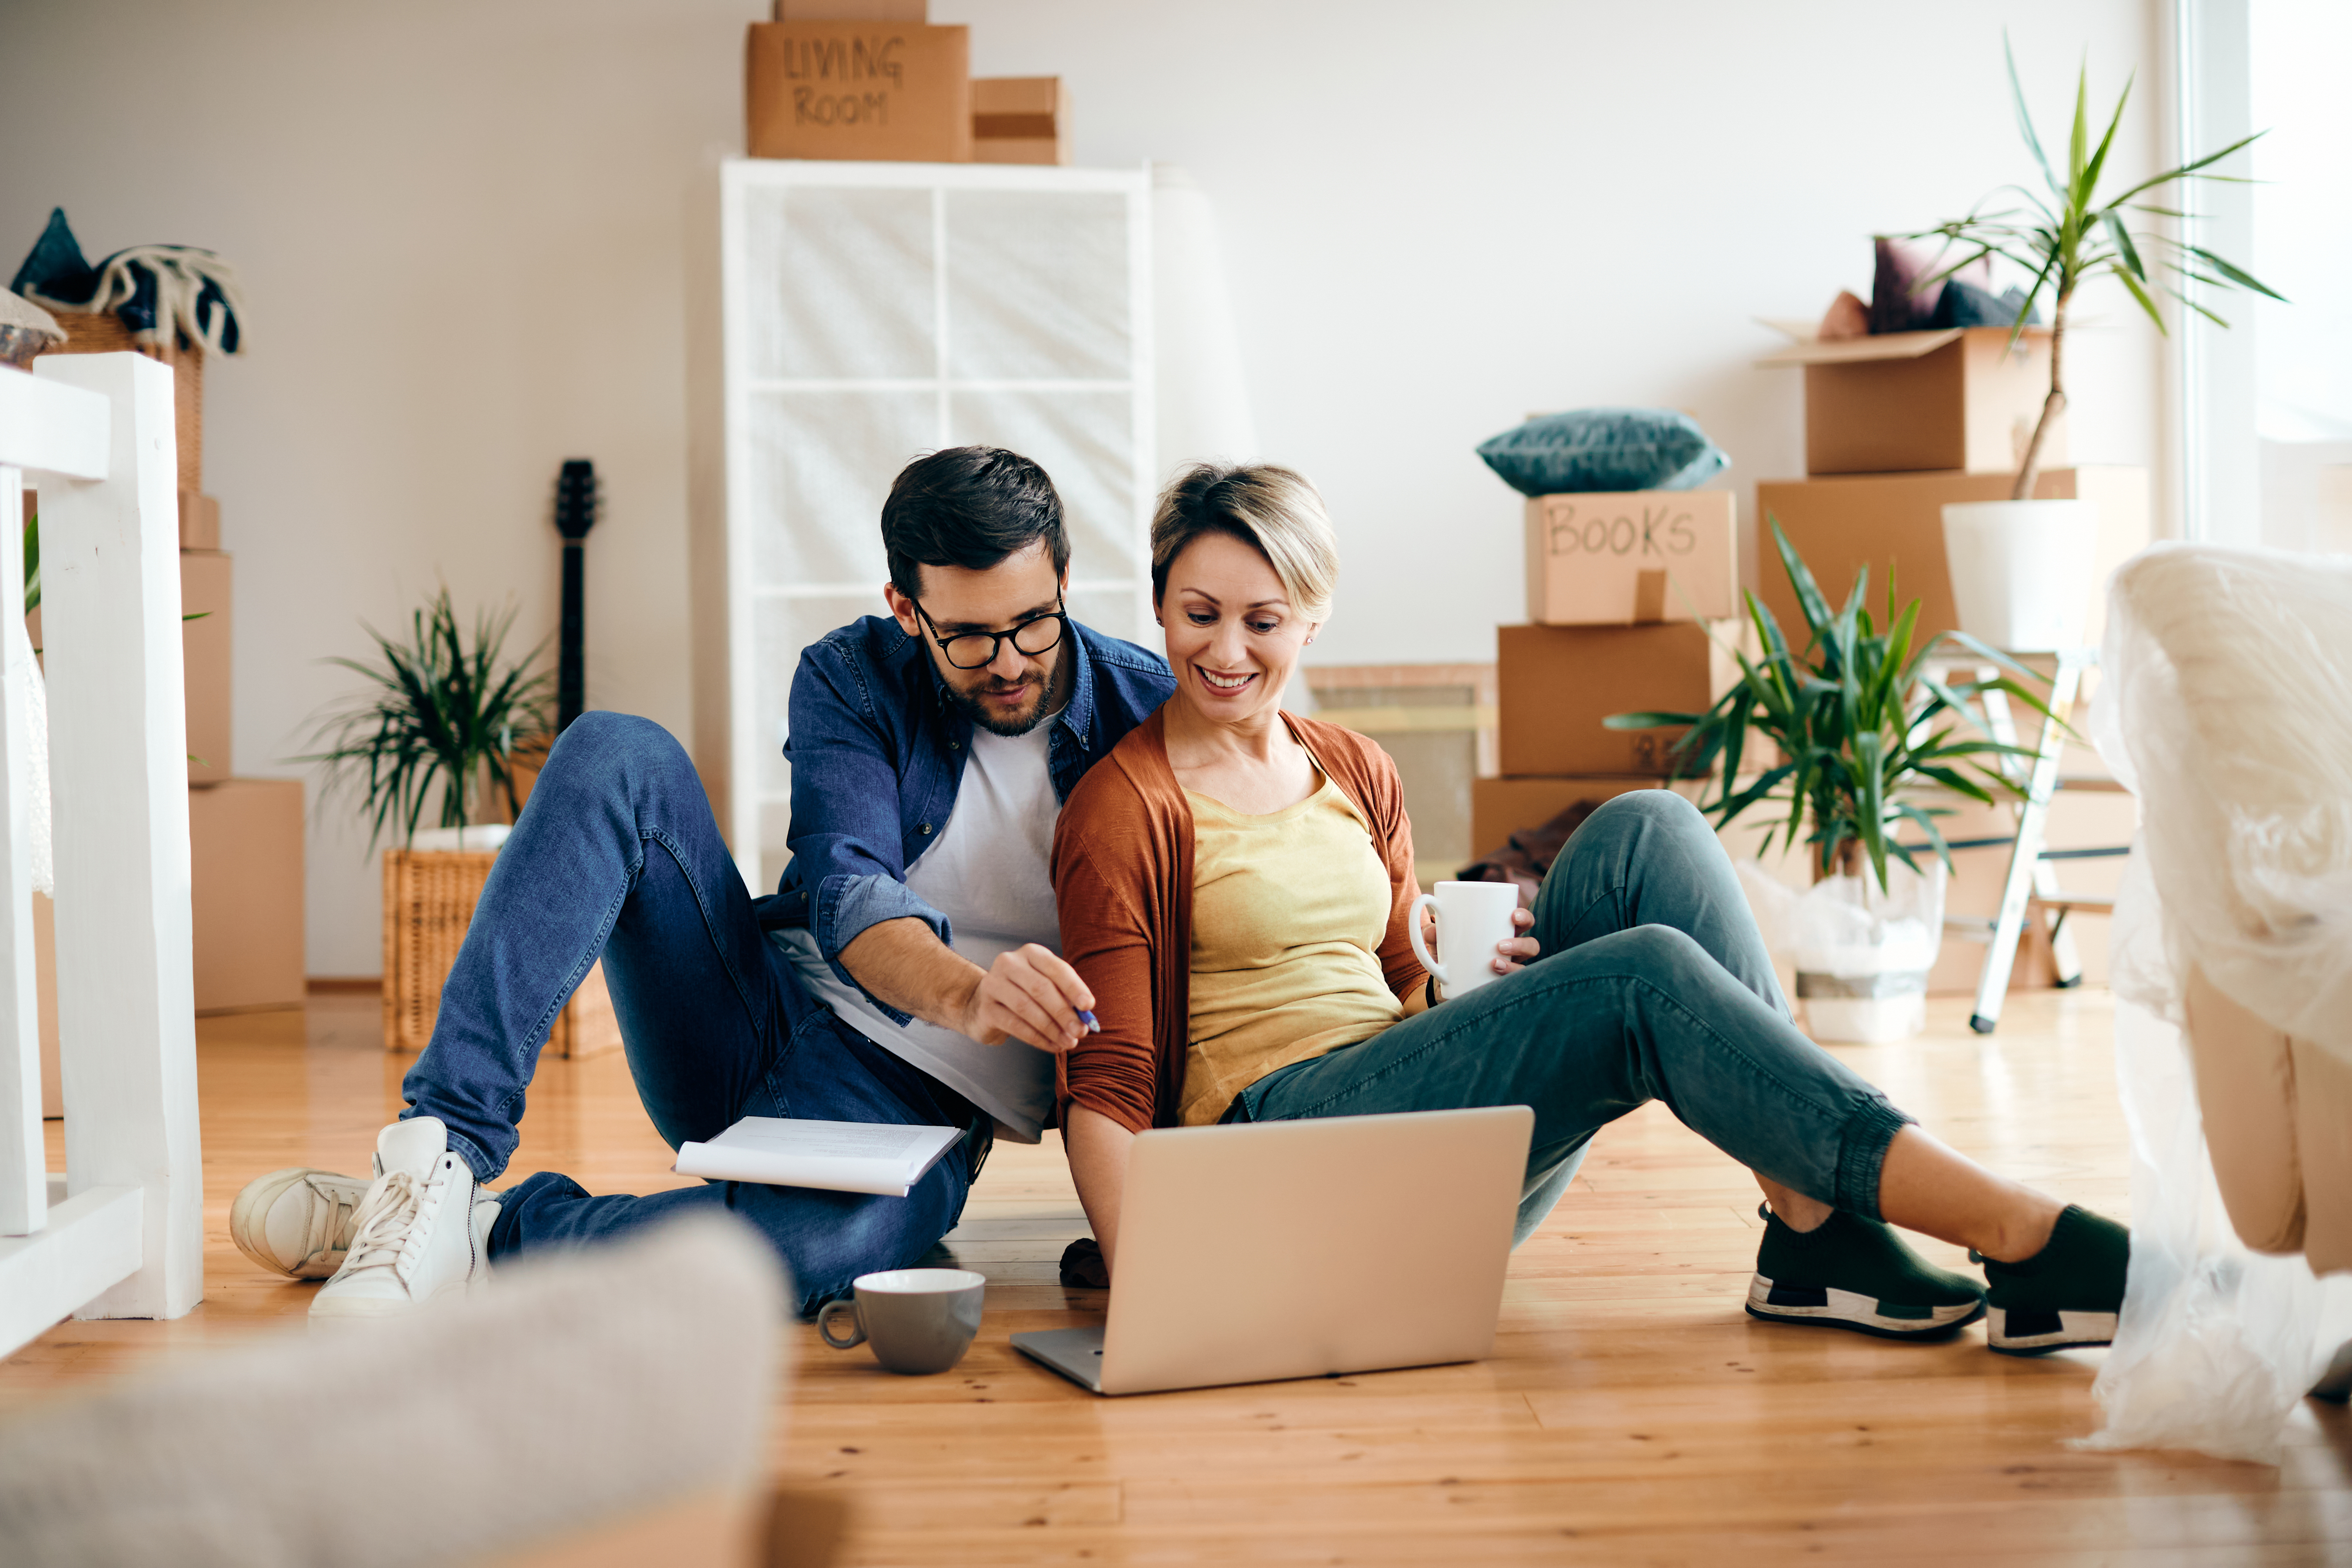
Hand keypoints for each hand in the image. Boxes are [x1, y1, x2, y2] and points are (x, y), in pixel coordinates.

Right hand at [960, 943, 1093, 1052]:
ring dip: (1051, 1029)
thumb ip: (1065, 998)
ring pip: (1027, 1008)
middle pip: (1041, 988)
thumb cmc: (1025, 994)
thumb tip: (1085, 1018)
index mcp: (1031, 953)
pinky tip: (1052, 1046)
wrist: (984, 1003)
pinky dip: (1037, 1038)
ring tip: (1068, 1042)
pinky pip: (1015, 1025)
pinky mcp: (985, 1008)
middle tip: (1080, 1031)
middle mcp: (1010, 963)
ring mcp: (993, 984)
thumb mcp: (1047, 987)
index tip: (1088, 1006)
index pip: (1056, 968)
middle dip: (1063, 1012)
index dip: (1074, 987)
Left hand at [1414, 906, 1540, 996]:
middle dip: (1521, 944)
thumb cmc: (1449, 953)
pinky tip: (1491, 984)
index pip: (1523, 922)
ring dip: (1512, 967)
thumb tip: (1430, 931)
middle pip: (1531, 946)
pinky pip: (1511, 990)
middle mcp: (1511, 953)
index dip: (1524, 917)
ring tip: (1493, 963)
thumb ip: (1433, 935)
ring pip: (1524, 969)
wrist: (1443, 983)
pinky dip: (1502, 986)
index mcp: (1502, 932)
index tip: (1513, 915)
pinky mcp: (1499, 990)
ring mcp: (1508, 973)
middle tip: (1501, 945)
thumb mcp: (1440, 942)